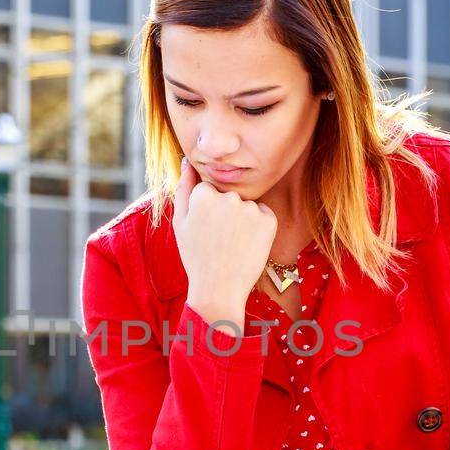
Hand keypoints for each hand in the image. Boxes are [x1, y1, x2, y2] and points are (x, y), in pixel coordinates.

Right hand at [171, 157, 276, 329]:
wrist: (219, 288)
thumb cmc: (196, 256)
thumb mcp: (180, 222)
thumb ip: (183, 187)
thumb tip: (188, 162)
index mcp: (203, 194)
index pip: (208, 190)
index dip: (206, 211)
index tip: (205, 230)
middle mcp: (228, 196)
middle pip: (228, 195)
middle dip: (224, 212)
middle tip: (217, 240)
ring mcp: (250, 208)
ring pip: (245, 205)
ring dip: (242, 219)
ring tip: (232, 244)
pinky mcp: (268, 219)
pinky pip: (263, 214)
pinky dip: (258, 227)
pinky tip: (247, 244)